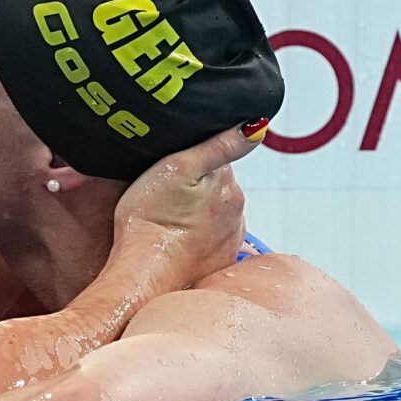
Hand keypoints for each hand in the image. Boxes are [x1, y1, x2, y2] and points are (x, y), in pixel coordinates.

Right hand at [114, 123, 262, 285]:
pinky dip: (195, 239)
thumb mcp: (178, 167)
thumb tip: (257, 126)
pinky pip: (209, 242)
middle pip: (216, 188)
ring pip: (213, 216)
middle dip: (195, 189)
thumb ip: (220, 144)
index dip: (191, 160)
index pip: (217, 158)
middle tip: (165, 198)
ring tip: (167, 221)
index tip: (170, 173)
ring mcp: (229, 239)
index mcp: (228, 185)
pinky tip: (174, 240)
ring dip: (196, 215)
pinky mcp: (217, 262)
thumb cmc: (151, 221)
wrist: (143, 274)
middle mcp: (236, 213)